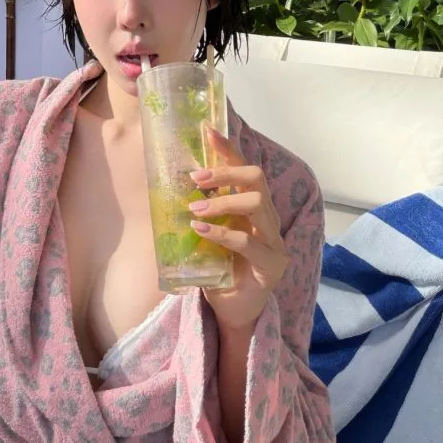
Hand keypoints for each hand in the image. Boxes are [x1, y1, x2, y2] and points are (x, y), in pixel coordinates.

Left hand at [188, 125, 287, 332]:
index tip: (207, 131)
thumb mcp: (207, 234)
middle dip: (226, 173)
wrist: (234, 311)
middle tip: (196, 179)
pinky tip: (200, 232)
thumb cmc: (220, 270)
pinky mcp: (271, 265)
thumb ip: (201, 212)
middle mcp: (267, 219)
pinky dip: (222, 234)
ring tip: (194, 209)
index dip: (228, 149)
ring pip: (257, 204)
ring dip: (222, 202)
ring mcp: (274, 241)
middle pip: (256, 180)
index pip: (245, 169)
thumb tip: (169, 185)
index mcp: (253, 208)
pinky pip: (248, 242)